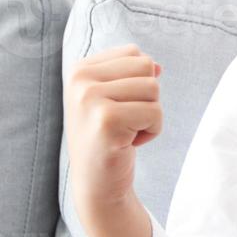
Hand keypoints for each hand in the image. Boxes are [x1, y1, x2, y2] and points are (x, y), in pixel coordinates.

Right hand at [63, 43, 163, 234]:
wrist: (96, 184)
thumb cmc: (108, 138)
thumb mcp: (113, 98)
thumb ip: (131, 75)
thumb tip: (157, 66)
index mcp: (80, 68)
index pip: (135, 53)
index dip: (138, 83)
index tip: (116, 107)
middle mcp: (80, 79)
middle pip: (146, 67)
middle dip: (147, 98)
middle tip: (124, 121)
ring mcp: (90, 98)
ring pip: (153, 88)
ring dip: (149, 115)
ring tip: (125, 132)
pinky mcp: (107, 120)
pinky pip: (155, 113)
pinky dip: (151, 132)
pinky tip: (128, 143)